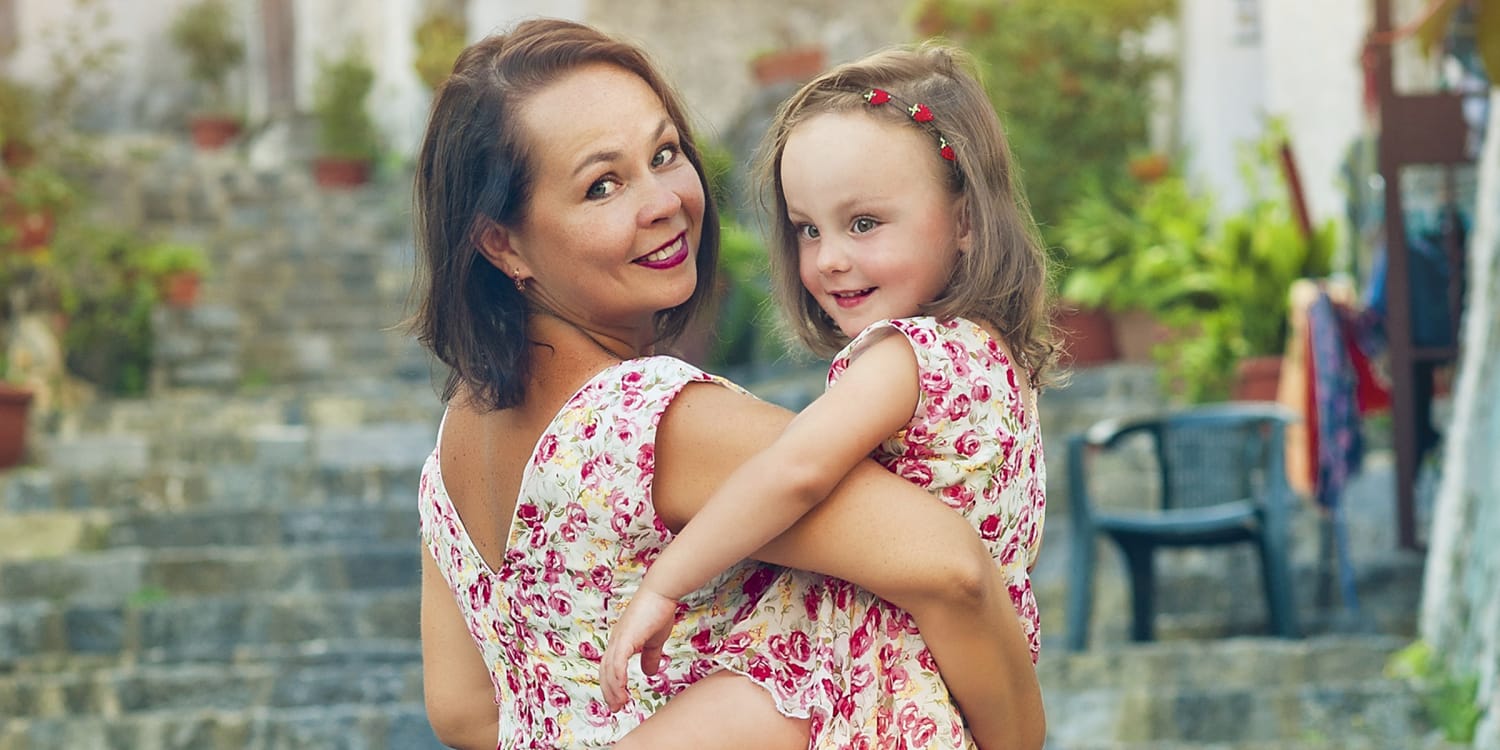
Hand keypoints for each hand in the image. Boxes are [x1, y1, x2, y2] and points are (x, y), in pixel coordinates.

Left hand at [599, 589, 678, 711]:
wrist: (661, 592)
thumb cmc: (659, 610)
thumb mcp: (654, 640)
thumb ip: (650, 656)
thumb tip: (649, 672)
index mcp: (620, 641)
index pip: (610, 668)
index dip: (612, 685)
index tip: (618, 700)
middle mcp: (615, 641)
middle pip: (605, 672)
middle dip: (609, 692)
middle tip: (616, 708)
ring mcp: (618, 639)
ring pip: (609, 670)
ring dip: (613, 689)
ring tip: (620, 704)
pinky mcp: (625, 638)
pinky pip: (617, 663)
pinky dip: (618, 678)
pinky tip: (623, 689)